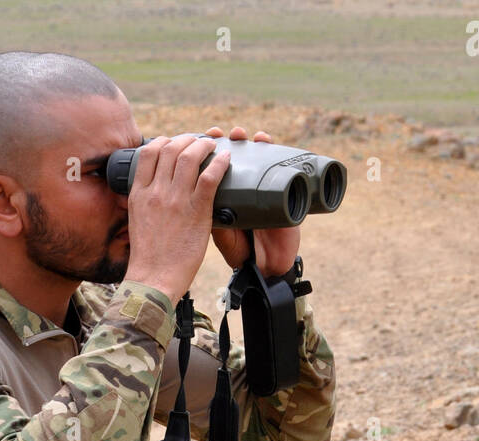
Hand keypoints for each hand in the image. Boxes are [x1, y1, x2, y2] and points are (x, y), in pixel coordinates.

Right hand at [124, 133, 231, 301]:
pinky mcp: (196, 212)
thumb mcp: (137, 221)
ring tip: (214, 146)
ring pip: (190, 157)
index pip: (149, 152)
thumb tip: (151, 194)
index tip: (175, 143)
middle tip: (198, 142)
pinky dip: (220, 164)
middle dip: (187, 139)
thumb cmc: (148, 257)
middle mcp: (156, 192)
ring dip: (205, 146)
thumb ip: (144, 203)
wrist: (154, 279)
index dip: (165, 141)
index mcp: (139, 193)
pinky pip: (209, 178)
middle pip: (171, 148)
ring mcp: (176, 201)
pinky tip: (228, 160)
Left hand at [204, 126, 300, 276]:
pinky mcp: (284, 195)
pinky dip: (274, 153)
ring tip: (246, 135)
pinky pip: (281, 169)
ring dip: (251, 142)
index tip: (204, 136)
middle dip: (230, 139)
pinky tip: (265, 142)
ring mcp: (265, 190)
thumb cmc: (240, 252)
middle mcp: (244, 189)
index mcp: (226, 196)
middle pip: (237, 155)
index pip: (217, 166)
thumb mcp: (220, 235)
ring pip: (258, 157)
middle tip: (224, 132)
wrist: (265, 268)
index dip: (210, 149)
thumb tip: (194, 196)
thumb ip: (210, 217)